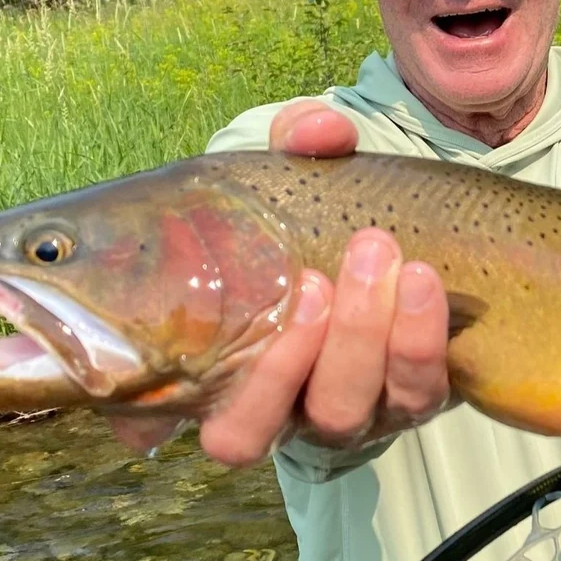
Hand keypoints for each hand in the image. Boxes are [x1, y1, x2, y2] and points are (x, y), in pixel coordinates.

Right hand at [111, 101, 453, 466]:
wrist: (398, 235)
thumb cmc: (313, 216)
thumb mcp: (291, 176)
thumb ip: (297, 143)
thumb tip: (317, 130)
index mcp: (205, 365)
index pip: (140, 420)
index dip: (138, 416)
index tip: (173, 360)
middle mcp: (263, 408)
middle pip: (251, 430)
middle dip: (287, 355)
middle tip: (316, 278)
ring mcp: (337, 414)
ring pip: (338, 414)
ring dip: (358, 338)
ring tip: (377, 254)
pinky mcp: (408, 402)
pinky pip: (415, 394)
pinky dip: (419, 338)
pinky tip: (421, 281)